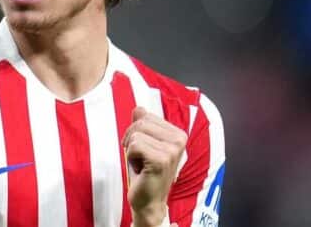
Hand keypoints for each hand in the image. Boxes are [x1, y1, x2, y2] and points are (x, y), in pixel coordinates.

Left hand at [123, 107, 187, 226]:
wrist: (149, 201)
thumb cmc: (146, 173)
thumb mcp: (144, 144)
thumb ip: (143, 125)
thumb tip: (139, 108)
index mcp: (178, 134)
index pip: (146, 115)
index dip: (136, 132)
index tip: (143, 149)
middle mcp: (179, 140)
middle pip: (141, 122)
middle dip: (131, 139)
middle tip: (139, 157)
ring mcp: (172, 150)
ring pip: (136, 134)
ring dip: (132, 150)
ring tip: (141, 163)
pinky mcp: (162, 160)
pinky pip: (134, 146)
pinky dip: (131, 158)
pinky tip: (140, 169)